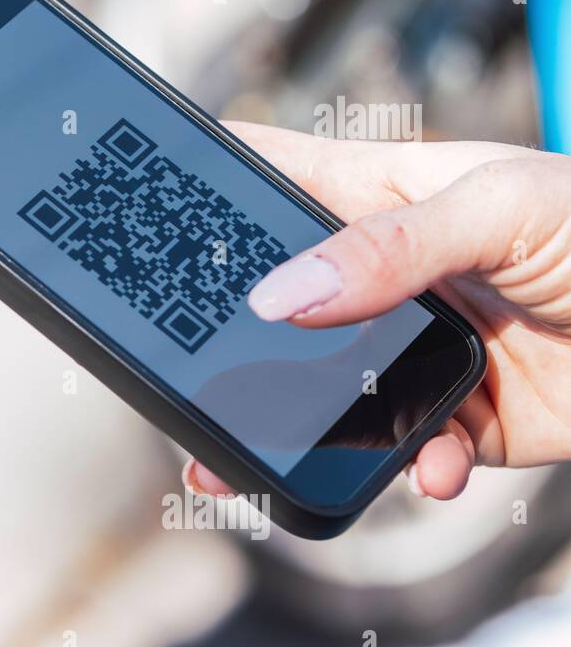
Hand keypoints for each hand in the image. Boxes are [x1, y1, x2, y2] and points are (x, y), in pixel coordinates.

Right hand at [184, 123, 570, 501]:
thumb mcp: (501, 208)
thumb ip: (388, 247)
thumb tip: (281, 295)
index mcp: (386, 195)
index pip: (273, 175)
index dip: (209, 186)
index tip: (145, 210)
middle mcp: (387, 274)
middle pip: (278, 303)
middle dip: (230, 341)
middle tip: (182, 377)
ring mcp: (416, 349)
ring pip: (322, 392)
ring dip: (294, 428)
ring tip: (252, 467)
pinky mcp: (457, 419)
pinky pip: (404, 453)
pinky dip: (414, 471)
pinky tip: (441, 466)